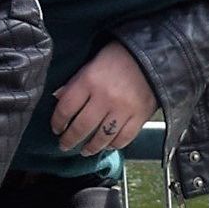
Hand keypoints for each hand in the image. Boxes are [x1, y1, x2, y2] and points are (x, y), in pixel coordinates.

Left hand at [48, 41, 156, 155]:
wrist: (152, 57)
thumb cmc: (119, 57)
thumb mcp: (91, 63)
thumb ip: (75, 82)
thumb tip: (58, 98)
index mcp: (89, 81)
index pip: (66, 108)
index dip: (58, 122)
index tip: (56, 129)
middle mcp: (105, 97)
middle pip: (82, 127)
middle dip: (70, 140)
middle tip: (65, 145)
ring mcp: (123, 109)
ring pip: (102, 137)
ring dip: (91, 147)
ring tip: (85, 150)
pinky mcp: (140, 117)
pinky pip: (124, 138)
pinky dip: (114, 145)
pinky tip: (107, 146)